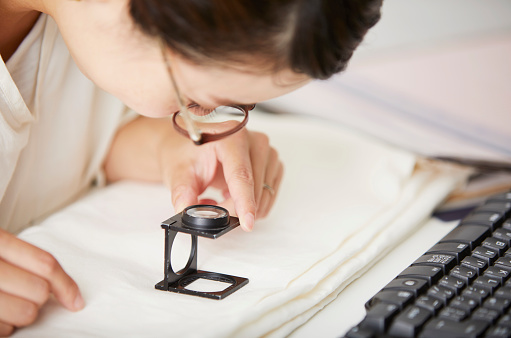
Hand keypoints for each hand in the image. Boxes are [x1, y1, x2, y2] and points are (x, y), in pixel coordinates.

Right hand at [0, 229, 83, 335]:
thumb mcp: (1, 249)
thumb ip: (28, 261)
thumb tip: (72, 295)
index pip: (45, 264)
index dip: (66, 285)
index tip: (77, 302)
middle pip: (40, 291)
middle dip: (38, 299)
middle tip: (20, 294)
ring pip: (26, 313)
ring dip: (21, 315)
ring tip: (5, 304)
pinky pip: (6, 330)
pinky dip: (4, 327)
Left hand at [160, 128, 283, 230]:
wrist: (191, 146)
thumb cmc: (187, 153)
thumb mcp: (178, 172)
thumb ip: (182, 193)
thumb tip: (186, 211)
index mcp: (231, 136)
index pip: (241, 174)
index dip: (244, 201)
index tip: (247, 224)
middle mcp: (254, 141)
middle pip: (255, 187)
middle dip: (236, 208)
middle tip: (214, 211)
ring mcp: (267, 152)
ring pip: (264, 194)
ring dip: (244, 207)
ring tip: (221, 197)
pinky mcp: (272, 163)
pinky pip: (269, 194)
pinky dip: (253, 203)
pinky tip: (233, 194)